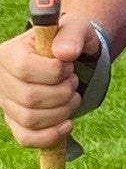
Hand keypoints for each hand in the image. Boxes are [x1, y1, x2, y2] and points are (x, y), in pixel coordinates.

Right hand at [0, 13, 99, 147]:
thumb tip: (65, 53)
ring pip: (30, 119)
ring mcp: (6, 102)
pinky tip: (67, 123)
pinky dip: (51, 135)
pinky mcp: (16, 121)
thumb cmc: (69, 43)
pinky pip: (26, 138)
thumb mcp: (76, 30)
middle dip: (63, 92)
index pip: (25, 68)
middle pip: (29, 97)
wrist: (69, 60)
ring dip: (62, 111)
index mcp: (9, 53)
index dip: (55, 71)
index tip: (68, 65)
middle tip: (73, 82)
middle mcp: (1, 79)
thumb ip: (72, 35)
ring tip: (72, 97)